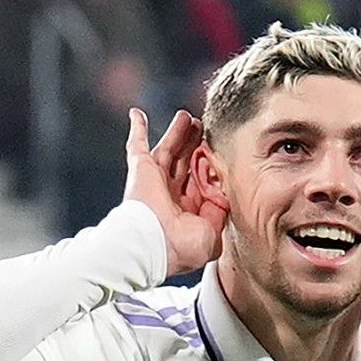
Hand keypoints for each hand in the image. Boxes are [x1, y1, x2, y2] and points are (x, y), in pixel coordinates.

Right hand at [125, 109, 223, 276]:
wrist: (154, 245)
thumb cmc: (182, 246)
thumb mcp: (213, 235)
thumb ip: (221, 215)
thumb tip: (224, 198)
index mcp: (187, 210)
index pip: (201, 182)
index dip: (211, 167)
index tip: (222, 153)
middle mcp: (171, 194)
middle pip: (186, 161)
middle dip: (195, 144)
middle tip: (204, 128)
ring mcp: (155, 180)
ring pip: (169, 149)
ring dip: (178, 133)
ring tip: (188, 118)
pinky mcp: (141, 169)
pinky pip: (136, 144)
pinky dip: (137, 128)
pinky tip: (137, 114)